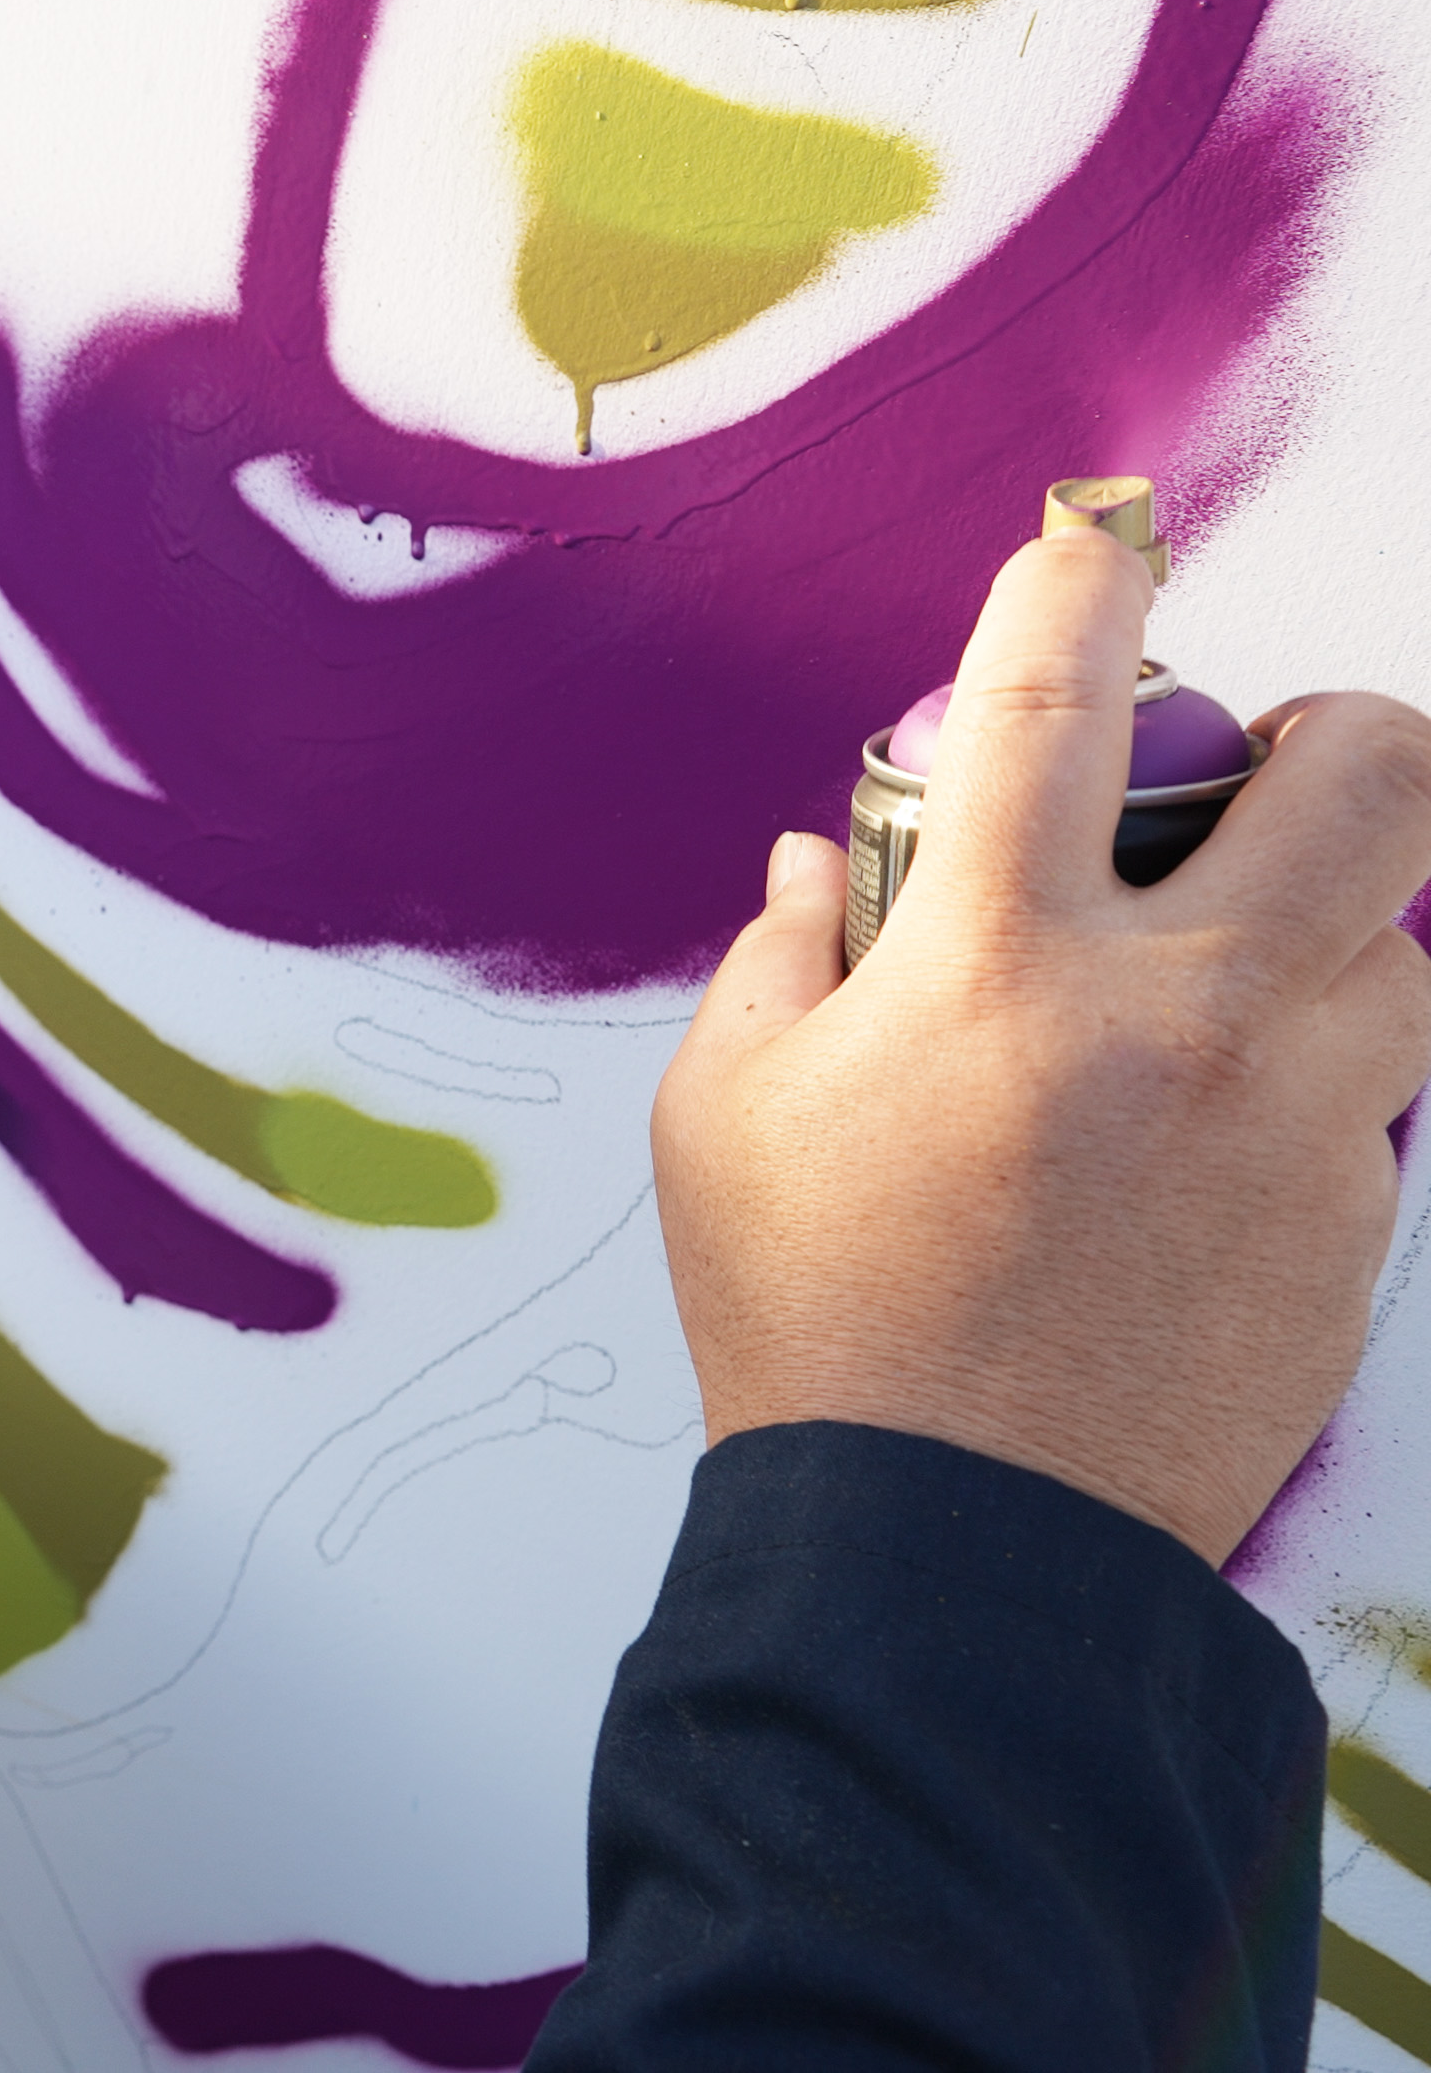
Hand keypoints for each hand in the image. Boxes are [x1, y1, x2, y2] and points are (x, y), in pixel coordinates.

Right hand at [653, 525, 1430, 1562]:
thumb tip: (832, 865)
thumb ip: (781, 961)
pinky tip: (1211, 1141)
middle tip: (1267, 767)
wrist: (956, 1551)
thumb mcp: (724, 1120)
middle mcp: (1182, 1019)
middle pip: (1372, 774)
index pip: (1054, 695)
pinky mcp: (1355, 1227)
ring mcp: (1297, 1124)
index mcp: (999, 971)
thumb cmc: (821, 1329)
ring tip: (1243, 970)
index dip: (1078, 577)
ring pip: (1416, 938)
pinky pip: (1383, 1095)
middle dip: (1335, 730)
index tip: (1092, 534)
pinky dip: (1316, 1079)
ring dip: (1342, 919)